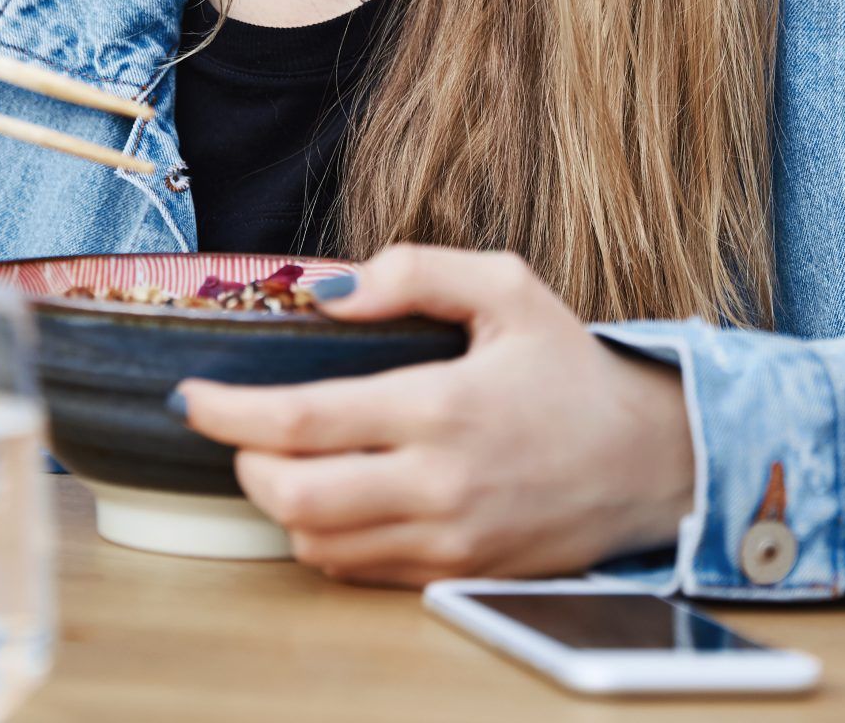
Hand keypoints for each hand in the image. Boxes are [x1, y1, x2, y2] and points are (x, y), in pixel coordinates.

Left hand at [174, 246, 694, 585]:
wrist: (652, 461)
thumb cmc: (572, 369)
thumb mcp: (508, 286)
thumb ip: (414, 271)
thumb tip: (327, 289)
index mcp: (444, 406)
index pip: (303, 420)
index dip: (230, 412)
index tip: (192, 397)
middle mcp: (441, 484)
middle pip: (294, 498)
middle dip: (245, 465)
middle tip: (242, 430)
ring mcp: (448, 540)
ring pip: (316, 542)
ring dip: (283, 502)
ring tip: (290, 458)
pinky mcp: (456, 574)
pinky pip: (357, 570)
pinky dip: (326, 536)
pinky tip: (337, 494)